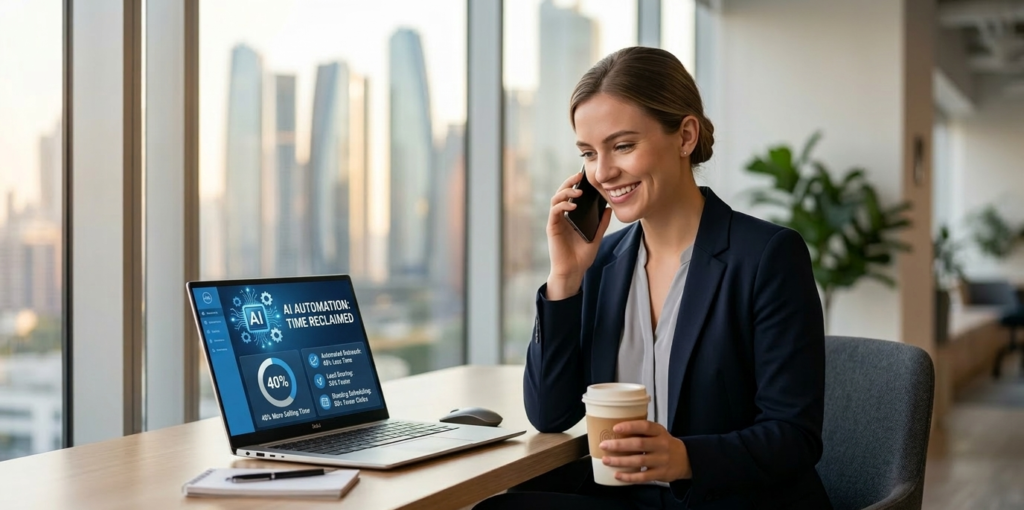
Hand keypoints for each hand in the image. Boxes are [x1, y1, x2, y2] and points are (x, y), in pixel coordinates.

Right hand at [545, 171, 611, 299]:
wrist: (573, 272)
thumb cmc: (582, 256)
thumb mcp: (596, 237)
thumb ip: (601, 223)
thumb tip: (609, 208)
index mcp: (571, 216)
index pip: (571, 195)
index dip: (575, 183)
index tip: (585, 176)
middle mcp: (562, 216)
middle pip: (561, 192)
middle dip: (569, 182)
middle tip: (579, 175)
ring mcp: (556, 221)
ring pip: (556, 199)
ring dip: (566, 192)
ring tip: (578, 191)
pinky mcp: (552, 228)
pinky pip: (554, 212)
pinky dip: (562, 205)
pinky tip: (572, 205)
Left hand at [599, 420, 691, 482]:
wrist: (685, 459)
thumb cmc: (664, 444)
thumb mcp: (658, 433)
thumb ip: (642, 431)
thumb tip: (614, 430)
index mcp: (660, 432)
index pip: (645, 426)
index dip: (630, 427)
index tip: (615, 428)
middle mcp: (662, 445)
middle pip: (639, 444)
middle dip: (619, 445)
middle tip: (604, 445)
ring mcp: (662, 460)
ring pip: (639, 461)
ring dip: (620, 461)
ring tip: (606, 460)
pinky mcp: (660, 474)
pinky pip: (643, 477)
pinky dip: (629, 477)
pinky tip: (617, 475)